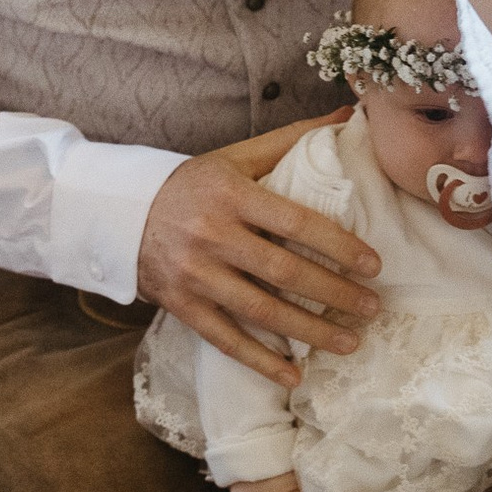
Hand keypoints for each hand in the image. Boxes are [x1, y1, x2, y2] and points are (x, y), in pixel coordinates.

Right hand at [140, 111, 377, 388]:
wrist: (118, 213)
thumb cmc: (190, 184)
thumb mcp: (235, 157)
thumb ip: (291, 140)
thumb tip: (349, 116)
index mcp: (231, 195)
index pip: (295, 222)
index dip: (338, 245)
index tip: (374, 264)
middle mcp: (213, 236)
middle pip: (284, 272)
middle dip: (334, 294)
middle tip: (373, 308)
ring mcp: (195, 275)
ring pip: (261, 311)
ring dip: (310, 331)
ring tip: (351, 342)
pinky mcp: (182, 306)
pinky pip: (226, 340)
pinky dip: (260, 361)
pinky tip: (294, 375)